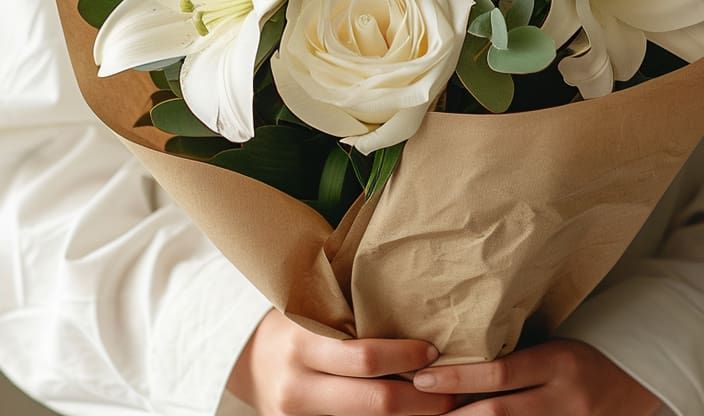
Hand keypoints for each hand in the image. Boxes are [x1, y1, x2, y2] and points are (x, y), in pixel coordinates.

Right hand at [227, 309, 456, 414]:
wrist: (252, 363)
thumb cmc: (296, 323)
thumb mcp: (315, 309)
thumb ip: (351, 311)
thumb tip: (415, 299)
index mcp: (302, 345)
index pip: (364, 358)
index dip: (404, 356)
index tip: (434, 351)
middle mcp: (298, 388)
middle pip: (374, 401)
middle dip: (420, 399)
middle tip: (451, 389)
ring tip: (441, 405)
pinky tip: (411, 415)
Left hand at [411, 339, 662, 414]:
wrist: (638, 381)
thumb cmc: (581, 358)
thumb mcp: (552, 346)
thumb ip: (514, 356)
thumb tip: (456, 359)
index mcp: (556, 362)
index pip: (499, 373)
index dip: (458, 378)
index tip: (422, 380)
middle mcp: (563, 399)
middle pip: (499, 414)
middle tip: (420, 411)